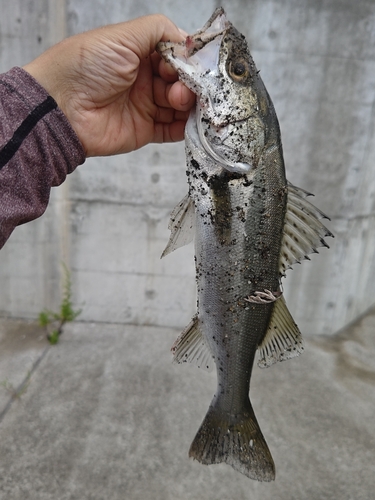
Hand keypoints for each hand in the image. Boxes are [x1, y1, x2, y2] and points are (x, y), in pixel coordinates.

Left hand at [23, 15, 194, 156]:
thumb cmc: (85, 66)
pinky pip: (172, 131)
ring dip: (188, 104)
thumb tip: (187, 39)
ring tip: (181, 101)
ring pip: (180, 106)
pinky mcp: (144, 131)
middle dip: (188, 84)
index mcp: (139, 54)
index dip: (187, 60)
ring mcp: (145, 106)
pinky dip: (185, 127)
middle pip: (180, 82)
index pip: (175, 56)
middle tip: (184, 87)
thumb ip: (158, 30)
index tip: (194, 65)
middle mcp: (144, 79)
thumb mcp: (123, 36)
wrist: (61, 107)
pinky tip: (191, 122)